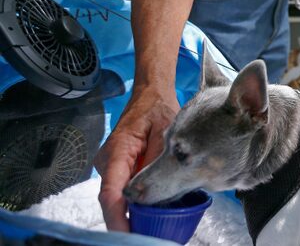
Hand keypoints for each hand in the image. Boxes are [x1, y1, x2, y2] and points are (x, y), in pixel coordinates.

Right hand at [94, 86, 178, 230]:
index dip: (117, 217)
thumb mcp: (165, 131)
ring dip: (130, 213)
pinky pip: (121, 190)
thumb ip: (159, 159)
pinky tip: (149, 212)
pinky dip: (133, 203)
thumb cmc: (157, 109)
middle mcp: (107, 161)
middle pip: (111, 201)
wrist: (149, 95)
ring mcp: (110, 166)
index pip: (110, 193)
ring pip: (116, 198)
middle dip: (125, 222)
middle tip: (148, 236)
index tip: (128, 234)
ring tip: (151, 228)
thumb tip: (158, 187)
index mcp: (118, 151)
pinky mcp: (116, 168)